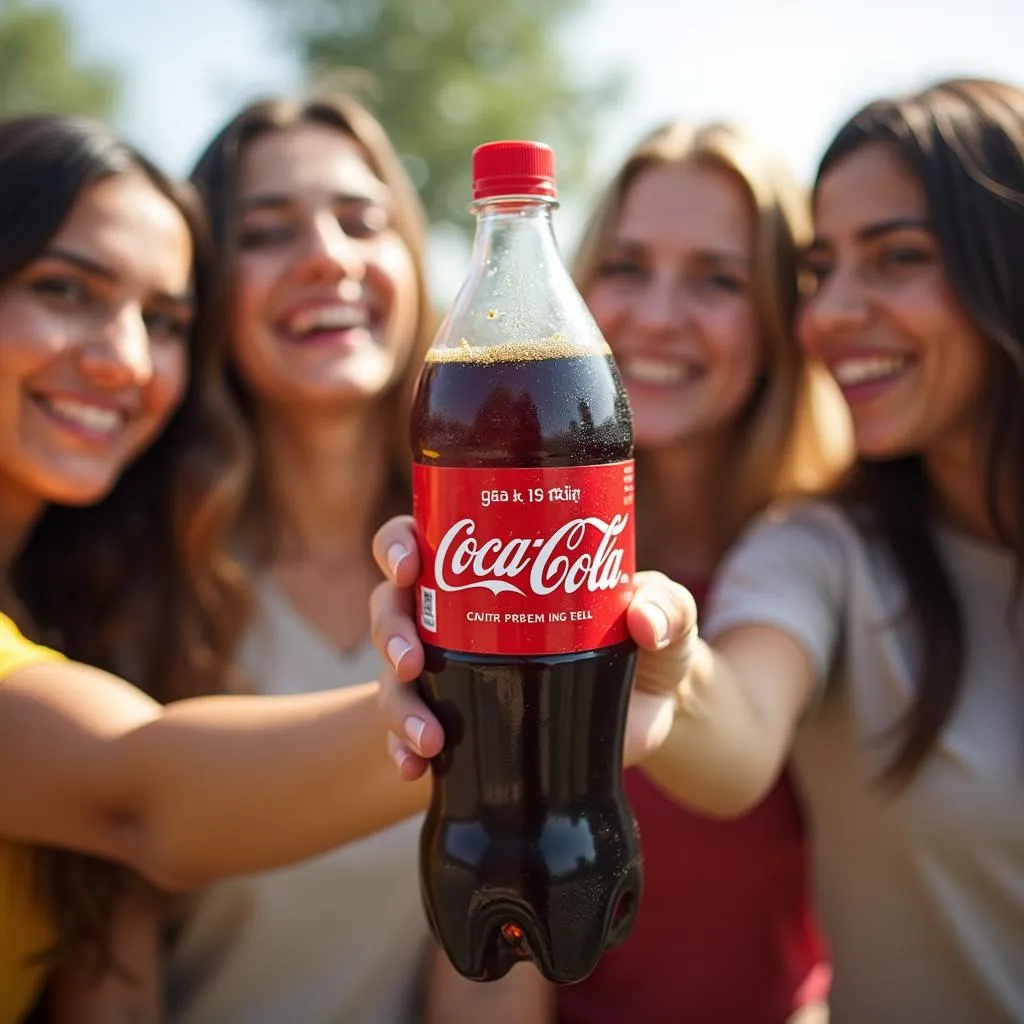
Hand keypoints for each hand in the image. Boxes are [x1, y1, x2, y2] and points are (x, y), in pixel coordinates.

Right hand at [370, 516, 698, 778]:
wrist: (652, 715)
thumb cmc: (650, 644)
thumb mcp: (669, 616)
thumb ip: (668, 607)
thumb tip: (641, 620)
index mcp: (495, 568)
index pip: (424, 539)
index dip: (399, 545)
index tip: (410, 565)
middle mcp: (460, 616)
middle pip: (392, 605)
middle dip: (390, 628)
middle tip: (412, 658)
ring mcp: (454, 671)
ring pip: (394, 674)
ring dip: (397, 702)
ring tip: (428, 736)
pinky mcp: (464, 723)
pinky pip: (410, 735)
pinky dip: (402, 750)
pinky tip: (416, 767)